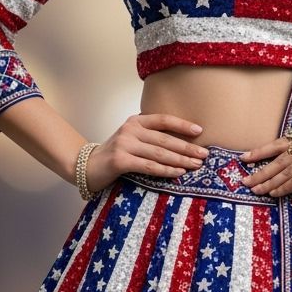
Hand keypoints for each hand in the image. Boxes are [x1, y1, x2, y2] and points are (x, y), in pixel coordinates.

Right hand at [87, 113, 208, 191]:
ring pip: (159, 153)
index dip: (182, 124)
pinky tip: (178, 172)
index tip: (200, 131)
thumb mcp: (132, 138)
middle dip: (187, 147)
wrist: (87, 166)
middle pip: (165, 138)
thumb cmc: (116, 154)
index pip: (163, 119)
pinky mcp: (120, 161)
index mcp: (135, 121)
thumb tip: (183, 142)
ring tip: (196, 165)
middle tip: (204, 154)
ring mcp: (124, 144)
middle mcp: (130, 130)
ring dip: (180, 160)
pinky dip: (166, 170)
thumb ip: (151, 136)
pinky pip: (149, 166)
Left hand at [239, 127, 291, 204]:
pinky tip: (273, 194)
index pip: (282, 142)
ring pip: (287, 170)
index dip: (262, 151)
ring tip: (255, 190)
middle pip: (281, 157)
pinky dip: (283, 188)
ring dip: (269, 182)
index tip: (245, 158)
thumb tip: (276, 167)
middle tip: (245, 181)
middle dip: (261, 171)